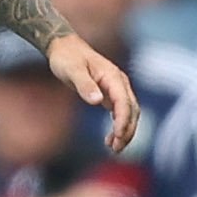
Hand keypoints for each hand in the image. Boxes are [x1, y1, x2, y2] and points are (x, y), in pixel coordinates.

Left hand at [48, 34, 139, 152]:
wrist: (65, 47)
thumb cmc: (67, 58)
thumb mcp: (72, 70)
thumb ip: (84, 85)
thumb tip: (97, 101)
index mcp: (114, 77)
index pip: (124, 102)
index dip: (123, 121)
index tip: (117, 136)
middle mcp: (120, 83)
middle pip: (132, 110)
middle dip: (127, 131)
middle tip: (115, 149)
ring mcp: (117, 88)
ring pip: (129, 113)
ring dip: (125, 131)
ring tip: (114, 148)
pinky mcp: (111, 93)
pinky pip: (121, 112)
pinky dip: (119, 126)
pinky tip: (110, 138)